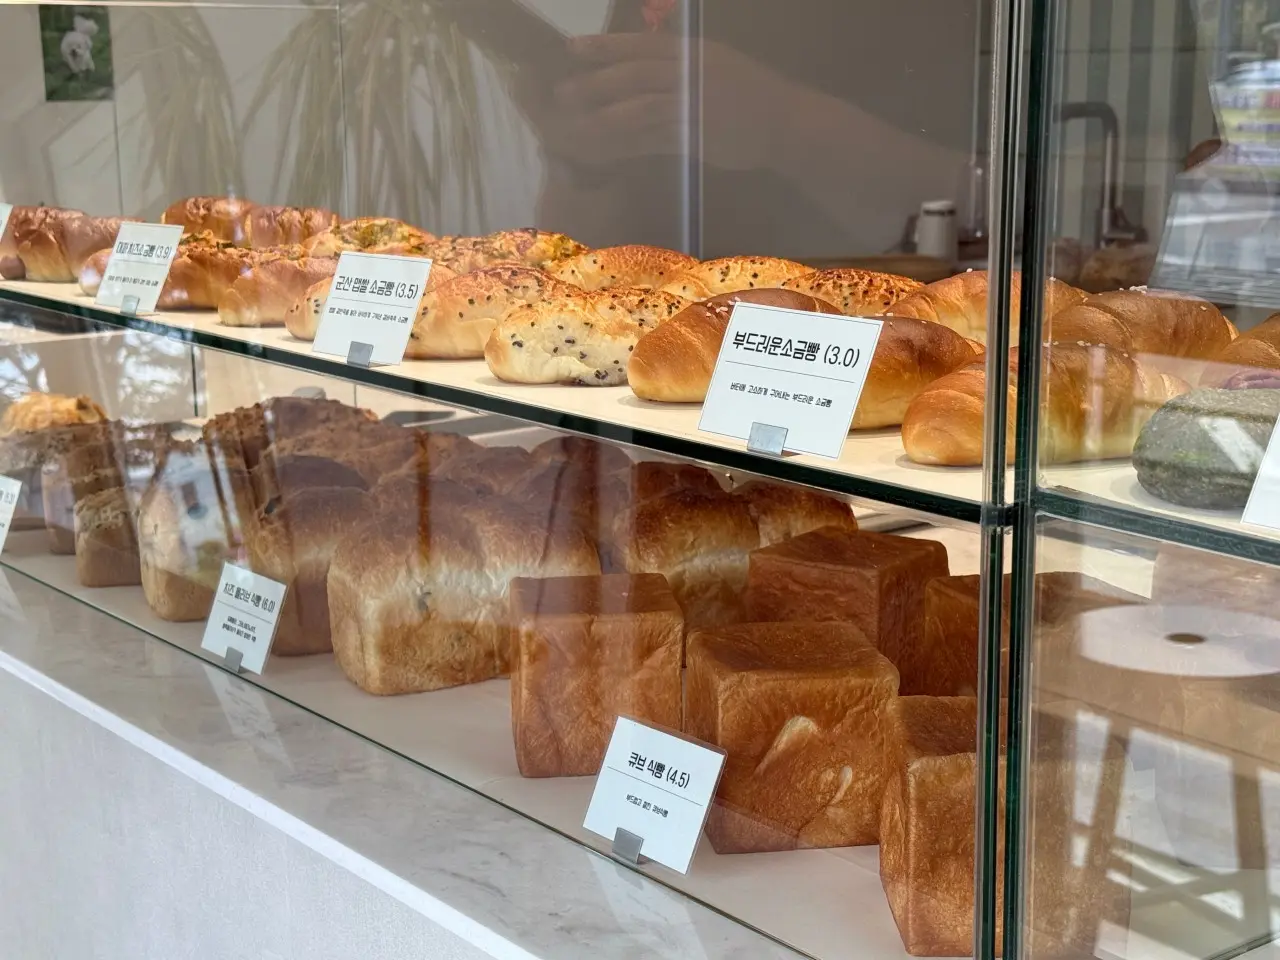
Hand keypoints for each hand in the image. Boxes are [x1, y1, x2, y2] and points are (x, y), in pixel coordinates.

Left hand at [528, 33, 805, 170]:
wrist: (786, 123)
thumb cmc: (749, 93)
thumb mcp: (716, 64)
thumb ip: (680, 63)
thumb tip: (641, 63)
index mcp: (693, 53)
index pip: (642, 46)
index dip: (605, 47)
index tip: (573, 48)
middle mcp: (691, 76)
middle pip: (635, 76)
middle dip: (597, 83)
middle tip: (564, 92)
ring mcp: (694, 108)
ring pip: (642, 109)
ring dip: (607, 117)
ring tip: (579, 124)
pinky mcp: (697, 138)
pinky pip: (654, 141)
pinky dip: (628, 145)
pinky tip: (606, 150)